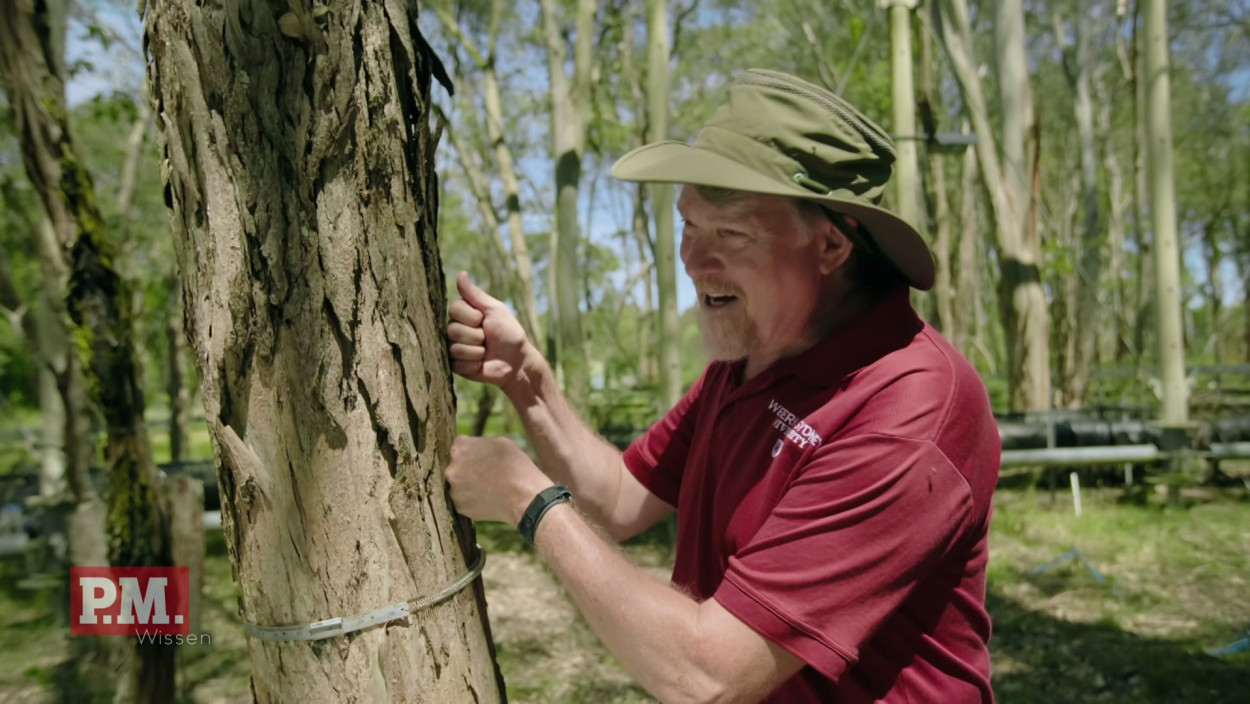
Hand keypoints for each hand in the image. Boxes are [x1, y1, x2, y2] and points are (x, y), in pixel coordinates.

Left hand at [444, 436, 552, 523]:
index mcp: (460, 449)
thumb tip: (473, 450)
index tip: (481, 458)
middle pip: (456, 466)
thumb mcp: (500, 442)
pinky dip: (473, 500)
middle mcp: (451, 469)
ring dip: (469, 485)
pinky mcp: (460, 507)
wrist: (524, 496)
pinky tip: (488, 498)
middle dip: (467, 469)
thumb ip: (480, 444)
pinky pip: (464, 500)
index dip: (472, 452)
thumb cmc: (515, 466)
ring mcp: (454, 490)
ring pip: (459, 485)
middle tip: (486, 474)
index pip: (459, 446)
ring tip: (489, 487)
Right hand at [447, 271, 532, 389]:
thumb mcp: (495, 310)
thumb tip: (461, 273)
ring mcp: (454, 348)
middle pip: (452, 329)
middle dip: (476, 335)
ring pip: (455, 347)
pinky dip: (473, 364)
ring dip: (476, 351)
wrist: (517, 362)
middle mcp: (455, 329)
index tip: (484, 320)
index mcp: (464, 314)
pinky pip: (457, 363)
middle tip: (486, 338)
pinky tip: (481, 363)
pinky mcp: (456, 366)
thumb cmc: (509, 334)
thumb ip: (475, 294)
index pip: (454, 309)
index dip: (472, 317)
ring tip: (485, 352)